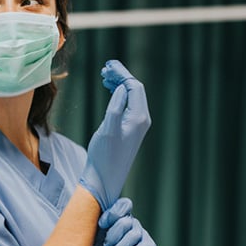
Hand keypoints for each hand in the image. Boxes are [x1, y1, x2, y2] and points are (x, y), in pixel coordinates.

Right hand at [79, 60, 150, 209]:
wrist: (104, 179)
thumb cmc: (104, 156)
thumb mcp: (107, 129)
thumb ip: (116, 107)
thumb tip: (121, 88)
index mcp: (138, 118)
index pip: (134, 87)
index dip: (122, 74)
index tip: (107, 66)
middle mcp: (142, 120)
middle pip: (135, 89)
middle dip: (121, 76)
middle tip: (105, 68)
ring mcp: (137, 125)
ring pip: (131, 97)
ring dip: (119, 84)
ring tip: (104, 77)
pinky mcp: (130, 130)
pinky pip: (128, 105)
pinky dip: (119, 95)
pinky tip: (109, 91)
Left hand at [91, 198, 157, 245]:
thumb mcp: (96, 240)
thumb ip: (99, 226)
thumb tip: (94, 214)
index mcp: (120, 218)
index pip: (123, 205)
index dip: (112, 213)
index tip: (101, 225)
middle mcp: (133, 224)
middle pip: (125, 221)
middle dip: (112, 236)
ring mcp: (143, 235)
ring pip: (133, 235)